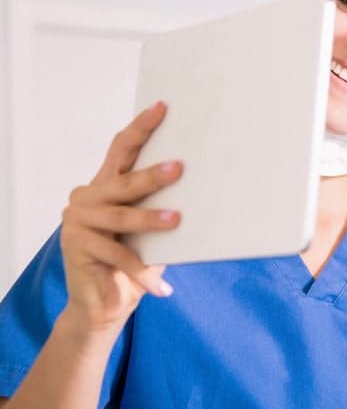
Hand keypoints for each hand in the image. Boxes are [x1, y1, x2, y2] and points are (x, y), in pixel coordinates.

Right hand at [59, 101, 181, 335]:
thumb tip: (207, 185)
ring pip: (121, 216)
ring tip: (176, 220)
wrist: (105, 301)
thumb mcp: (152, 230)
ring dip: (150, 220)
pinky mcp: (76, 246)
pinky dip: (141, 270)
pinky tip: (161, 287)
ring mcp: (77, 220)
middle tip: (180, 168)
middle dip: (153, 175)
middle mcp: (87, 196)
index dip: (141, 127)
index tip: (162, 108)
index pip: (122, 148)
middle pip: (124, 181)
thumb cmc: (135, 259)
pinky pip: (117, 255)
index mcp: (106, 184)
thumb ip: (163, 206)